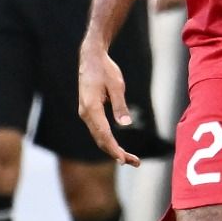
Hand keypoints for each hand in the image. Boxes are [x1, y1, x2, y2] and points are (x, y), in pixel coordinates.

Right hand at [77, 44, 139, 167]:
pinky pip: (98, 130)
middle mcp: (86, 113)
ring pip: (99, 136)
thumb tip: (125, 124)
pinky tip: (118, 147)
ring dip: (113, 149)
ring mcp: (86, 113)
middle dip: (116, 153)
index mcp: (91, 108)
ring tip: (130, 159)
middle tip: (135, 163)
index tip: (124, 160)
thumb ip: (120, 105)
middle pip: (101, 139)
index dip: (114, 149)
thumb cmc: (105, 69)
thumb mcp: (117, 85)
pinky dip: (108, 140)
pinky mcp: (89, 111)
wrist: (91, 58)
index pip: (103, 134)